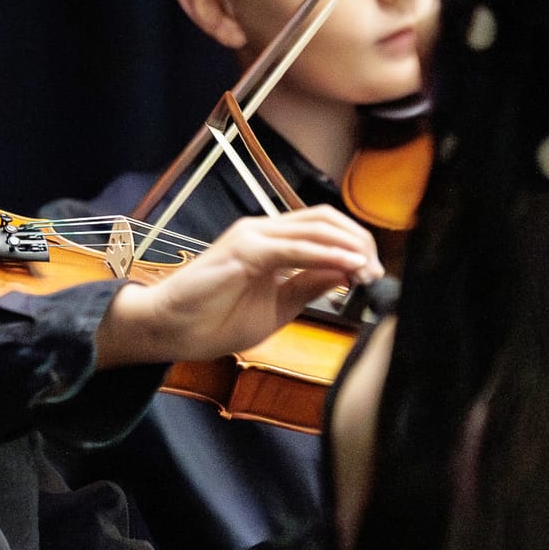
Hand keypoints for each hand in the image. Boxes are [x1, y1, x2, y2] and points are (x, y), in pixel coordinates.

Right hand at [95, 206, 382, 368]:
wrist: (171, 330)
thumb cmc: (214, 320)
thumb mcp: (278, 306)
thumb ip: (309, 287)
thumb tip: (347, 273)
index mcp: (271, 242)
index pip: (323, 228)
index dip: (354, 245)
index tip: (373, 274)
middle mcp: (263, 231)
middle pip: (326, 219)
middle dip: (359, 241)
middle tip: (377, 271)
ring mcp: (253, 237)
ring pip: (315, 228)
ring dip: (349, 247)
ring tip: (369, 270)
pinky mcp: (244, 250)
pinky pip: (295, 248)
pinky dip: (326, 255)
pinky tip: (347, 268)